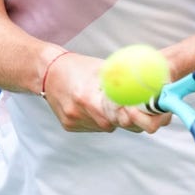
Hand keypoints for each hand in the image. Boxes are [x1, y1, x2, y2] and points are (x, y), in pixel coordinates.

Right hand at [42, 52, 172, 133]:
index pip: (116, 115)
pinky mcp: (69, 126)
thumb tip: (148, 87)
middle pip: (113, 125)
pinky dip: (100, 118)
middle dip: (127, 118)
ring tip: (110, 101)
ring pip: (105, 127)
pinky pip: (93, 126)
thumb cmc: (77, 66)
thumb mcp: (102, 69)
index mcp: (86, 96)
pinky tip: (96, 105)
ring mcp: (73, 121)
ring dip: (114, 118)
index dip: (133, 115)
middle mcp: (78, 112)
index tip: (144, 109)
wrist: (46, 71)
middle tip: (136, 108)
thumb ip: (122, 80)